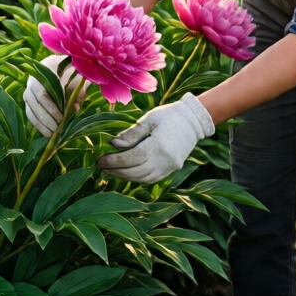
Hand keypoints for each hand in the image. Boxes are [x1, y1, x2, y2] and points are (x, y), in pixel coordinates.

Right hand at [23, 55, 84, 136]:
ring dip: (41, 125)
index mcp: (41, 75)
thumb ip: (75, 92)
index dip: (52, 109)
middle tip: (58, 129)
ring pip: (31, 112)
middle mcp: (31, 84)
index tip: (62, 118)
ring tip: (52, 135)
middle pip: (35, 105)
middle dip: (47, 119)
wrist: (60, 69)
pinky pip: (31, 116)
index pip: (42, 95)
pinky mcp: (29, 103)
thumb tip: (74, 107)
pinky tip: (47, 134)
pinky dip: (38, 126)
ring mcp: (28, 94)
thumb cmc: (69, 74)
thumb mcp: (75, 80)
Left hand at [98, 94, 214, 183]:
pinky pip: (152, 179)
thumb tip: (113, 144)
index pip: (131, 159)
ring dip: (125, 177)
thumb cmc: (169, 115)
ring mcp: (170, 167)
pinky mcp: (172, 169)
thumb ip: (131, 134)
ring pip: (143, 179)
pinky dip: (137, 178)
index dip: (114, 161)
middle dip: (116, 171)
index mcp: (158, 146)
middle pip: (135, 172)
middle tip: (101, 166)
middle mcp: (165, 160)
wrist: (194, 120)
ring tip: (110, 171)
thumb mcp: (149, 119)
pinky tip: (126, 173)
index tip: (100, 159)